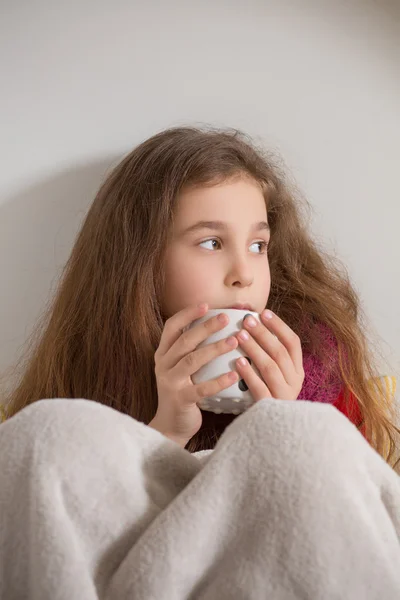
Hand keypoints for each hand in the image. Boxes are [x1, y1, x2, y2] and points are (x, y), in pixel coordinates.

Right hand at [150, 304, 239, 447]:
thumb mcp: (182, 367)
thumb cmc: (183, 390)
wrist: (171, 426)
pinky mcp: (181, 400)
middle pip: (185, 341)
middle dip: (206, 327)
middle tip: (226, 318)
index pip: (172, 326)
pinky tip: (234, 375)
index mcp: (164, 353)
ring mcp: (170, 382)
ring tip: (234, 341)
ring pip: (192, 360)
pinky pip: (201, 388)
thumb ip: (194, 348)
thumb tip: (220, 323)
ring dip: (214, 349)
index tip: (206, 305)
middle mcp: (163, 365)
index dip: (188, 314)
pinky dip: (218, 381)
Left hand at [234, 310, 303, 401]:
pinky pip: (260, 388)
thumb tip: (253, 323)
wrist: (271, 432)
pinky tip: (238, 362)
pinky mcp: (270, 408)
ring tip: (239, 336)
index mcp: (297, 370)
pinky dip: (249, 374)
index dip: (279, 326)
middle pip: (280, 352)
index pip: (293, 342)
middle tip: (247, 321)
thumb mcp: (275, 375)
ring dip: (254, 349)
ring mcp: (284, 396)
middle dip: (263, 334)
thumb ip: (269, 353)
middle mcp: (295, 382)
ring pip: (271, 368)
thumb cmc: (268, 394)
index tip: (264, 312)